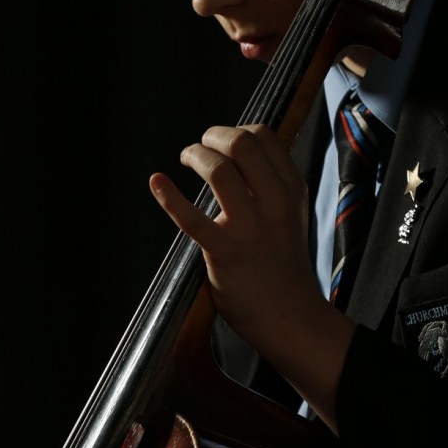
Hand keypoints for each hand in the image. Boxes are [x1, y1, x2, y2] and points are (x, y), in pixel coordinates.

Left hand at [149, 122, 353, 430]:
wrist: (291, 316)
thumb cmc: (283, 265)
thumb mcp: (290, 215)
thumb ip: (270, 186)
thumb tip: (237, 155)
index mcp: (292, 190)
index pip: (264, 137)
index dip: (236, 130)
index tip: (221, 143)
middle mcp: (274, 203)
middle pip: (242, 143)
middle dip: (213, 136)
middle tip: (200, 147)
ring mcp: (250, 228)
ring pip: (218, 170)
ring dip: (194, 155)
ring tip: (185, 159)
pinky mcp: (225, 252)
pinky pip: (191, 218)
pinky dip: (168, 196)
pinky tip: (156, 181)